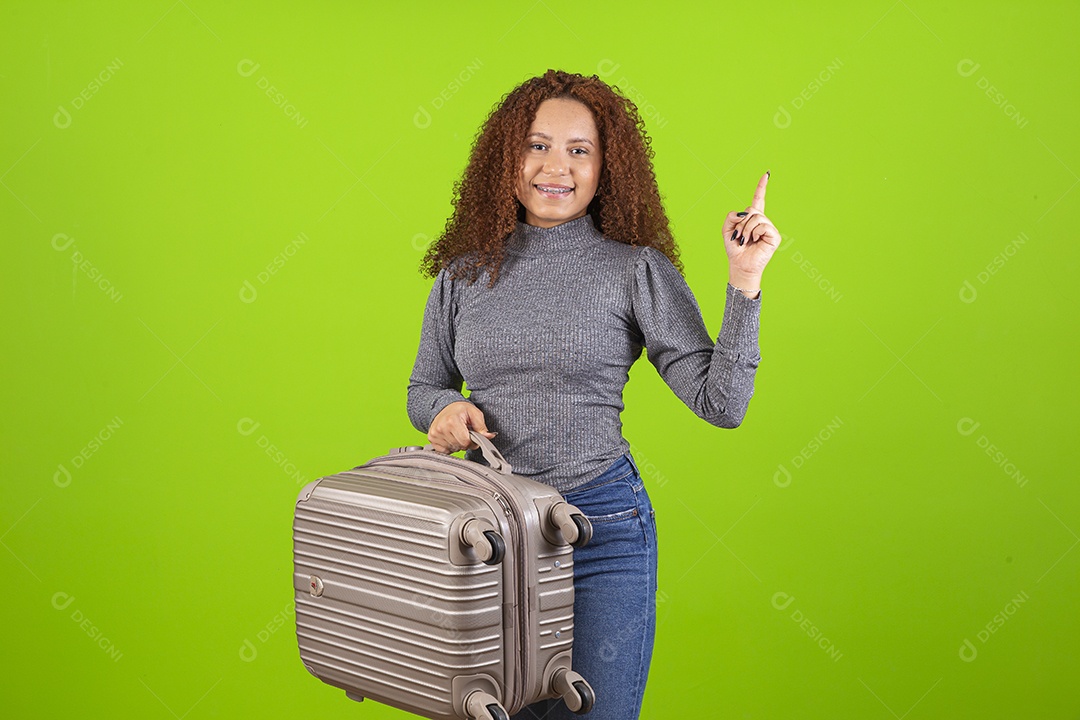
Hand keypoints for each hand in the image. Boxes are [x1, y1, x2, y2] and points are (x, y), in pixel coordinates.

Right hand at [427, 401, 496, 453]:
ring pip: (452, 449)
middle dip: (465, 443)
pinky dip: (449, 446)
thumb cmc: (460, 410)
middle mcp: (441, 428)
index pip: (465, 442)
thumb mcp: (474, 413)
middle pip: (459, 446)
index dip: (472, 441)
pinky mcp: (431, 438)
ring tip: (457, 433)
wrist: (445, 406)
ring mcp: (434, 434)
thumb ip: (482, 426)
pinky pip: (444, 451)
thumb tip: (489, 436)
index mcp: (452, 421)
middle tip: (464, 433)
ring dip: (457, 444)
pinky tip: (450, 437)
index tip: (472, 435)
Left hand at [722, 171, 781, 290]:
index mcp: (753, 218)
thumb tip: (743, 213)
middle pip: (751, 210)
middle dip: (740, 223)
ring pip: (756, 217)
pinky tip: (754, 241)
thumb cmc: (734, 249)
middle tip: (739, 236)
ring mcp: (769, 228)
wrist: (740, 265)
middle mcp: (763, 221)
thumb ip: (731, 216)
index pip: (758, 199)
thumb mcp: (726, 230)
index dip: (762, 187)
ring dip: (746, 229)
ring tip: (745, 240)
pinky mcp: (774, 236)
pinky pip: (763, 225)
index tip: (766, 174)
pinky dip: (755, 232)